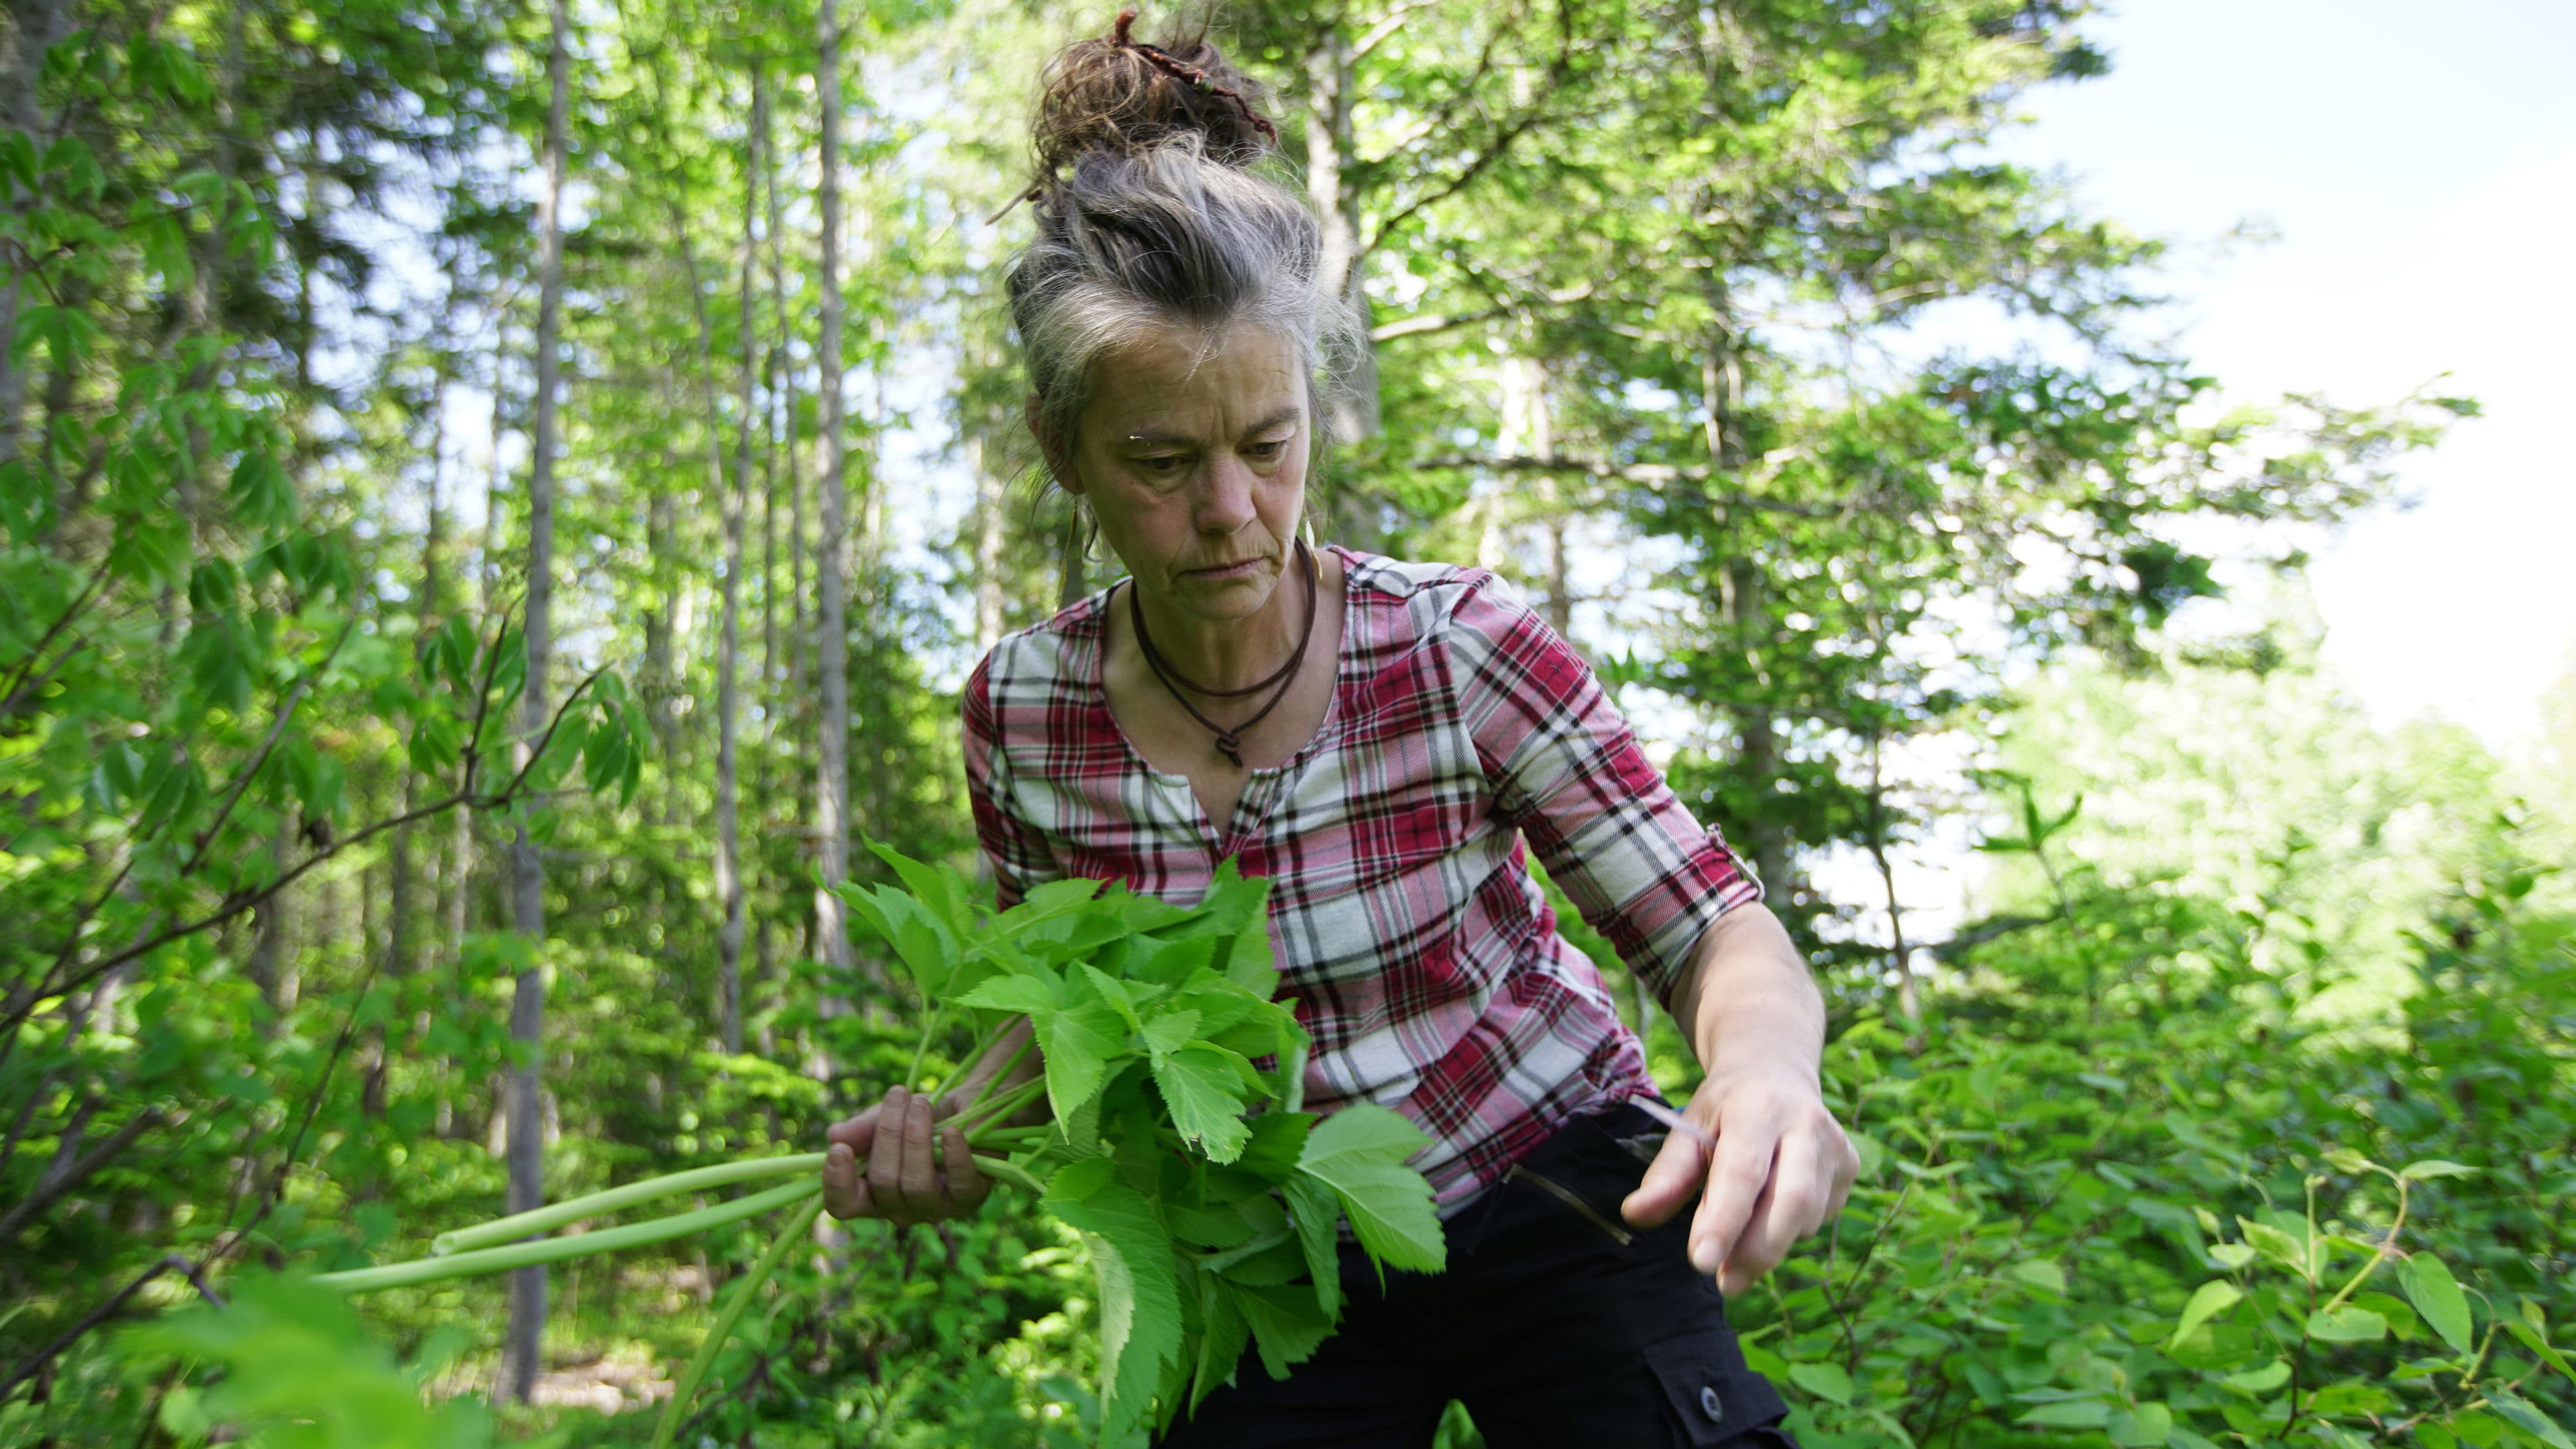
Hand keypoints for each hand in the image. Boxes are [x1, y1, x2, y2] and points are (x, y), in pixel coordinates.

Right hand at [821, 1085, 990, 1225]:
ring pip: (916, 1183)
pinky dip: (954, 1155)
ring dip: (916, 1138)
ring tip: (922, 1104)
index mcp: (873, 1195)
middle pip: (882, 1182)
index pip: (844, 1205)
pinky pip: (959, 1182)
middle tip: (898, 1094)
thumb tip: (834, 1136)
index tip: (839, 1149)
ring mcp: (936, 1208)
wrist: (971, 1105)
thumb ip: (862, 1128)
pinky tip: (952, 1131)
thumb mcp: (888, 1116)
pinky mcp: (970, 1198)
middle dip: (887, 1133)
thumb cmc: (922, 1118)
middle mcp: (901, 1210)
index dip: (837, 1183)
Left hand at [1619, 1066, 1858, 1297]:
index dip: (1724, 1220)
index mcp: (1757, 1105)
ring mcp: (1835, 1144)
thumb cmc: (1724, 1110)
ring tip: (1738, 1241)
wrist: (1776, 1073)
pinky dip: (1789, 1229)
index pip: (1743, 1171)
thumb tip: (1634, 1215)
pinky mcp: (1850, 1166)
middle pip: (1792, 1200)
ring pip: (1807, 1217)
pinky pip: (1820, 1217)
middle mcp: (1806, 1121)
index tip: (1701, 1262)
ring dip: (1769, 1244)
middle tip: (1725, 1282)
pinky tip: (1770, 1210)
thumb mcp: (1688, 1129)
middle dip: (1757, 1250)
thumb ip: (1666, 1176)